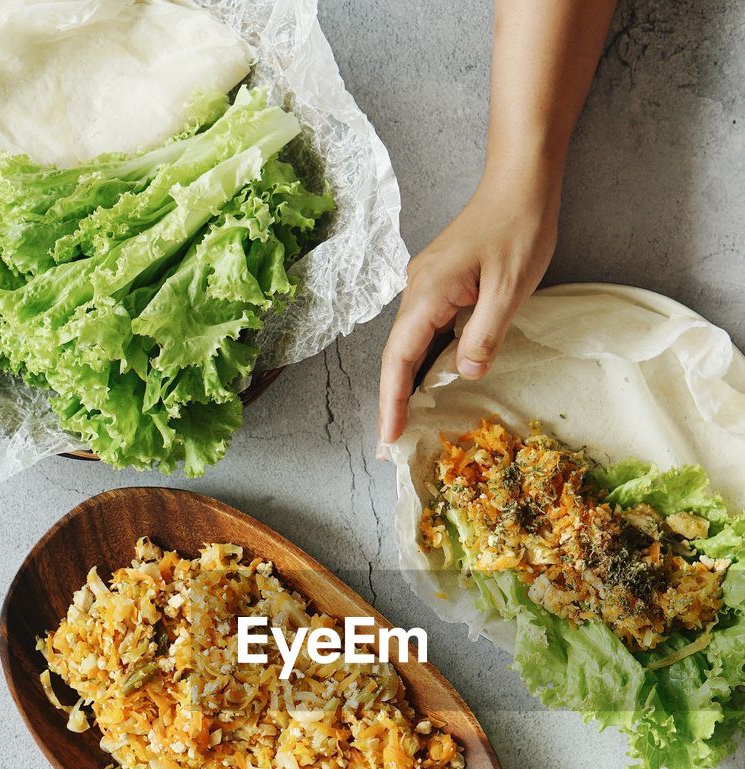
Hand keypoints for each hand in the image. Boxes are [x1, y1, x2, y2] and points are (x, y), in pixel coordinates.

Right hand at [378, 171, 559, 443]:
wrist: (522, 180)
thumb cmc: (519, 227)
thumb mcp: (509, 288)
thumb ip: (483, 335)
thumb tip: (463, 373)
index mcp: (428, 292)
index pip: (399, 359)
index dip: (392, 402)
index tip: (388, 438)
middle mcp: (417, 290)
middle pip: (396, 357)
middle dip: (392, 403)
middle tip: (389, 446)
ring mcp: (426, 287)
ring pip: (409, 346)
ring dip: (407, 386)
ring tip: (406, 426)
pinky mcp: (441, 286)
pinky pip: (425, 333)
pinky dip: (424, 364)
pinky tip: (431, 386)